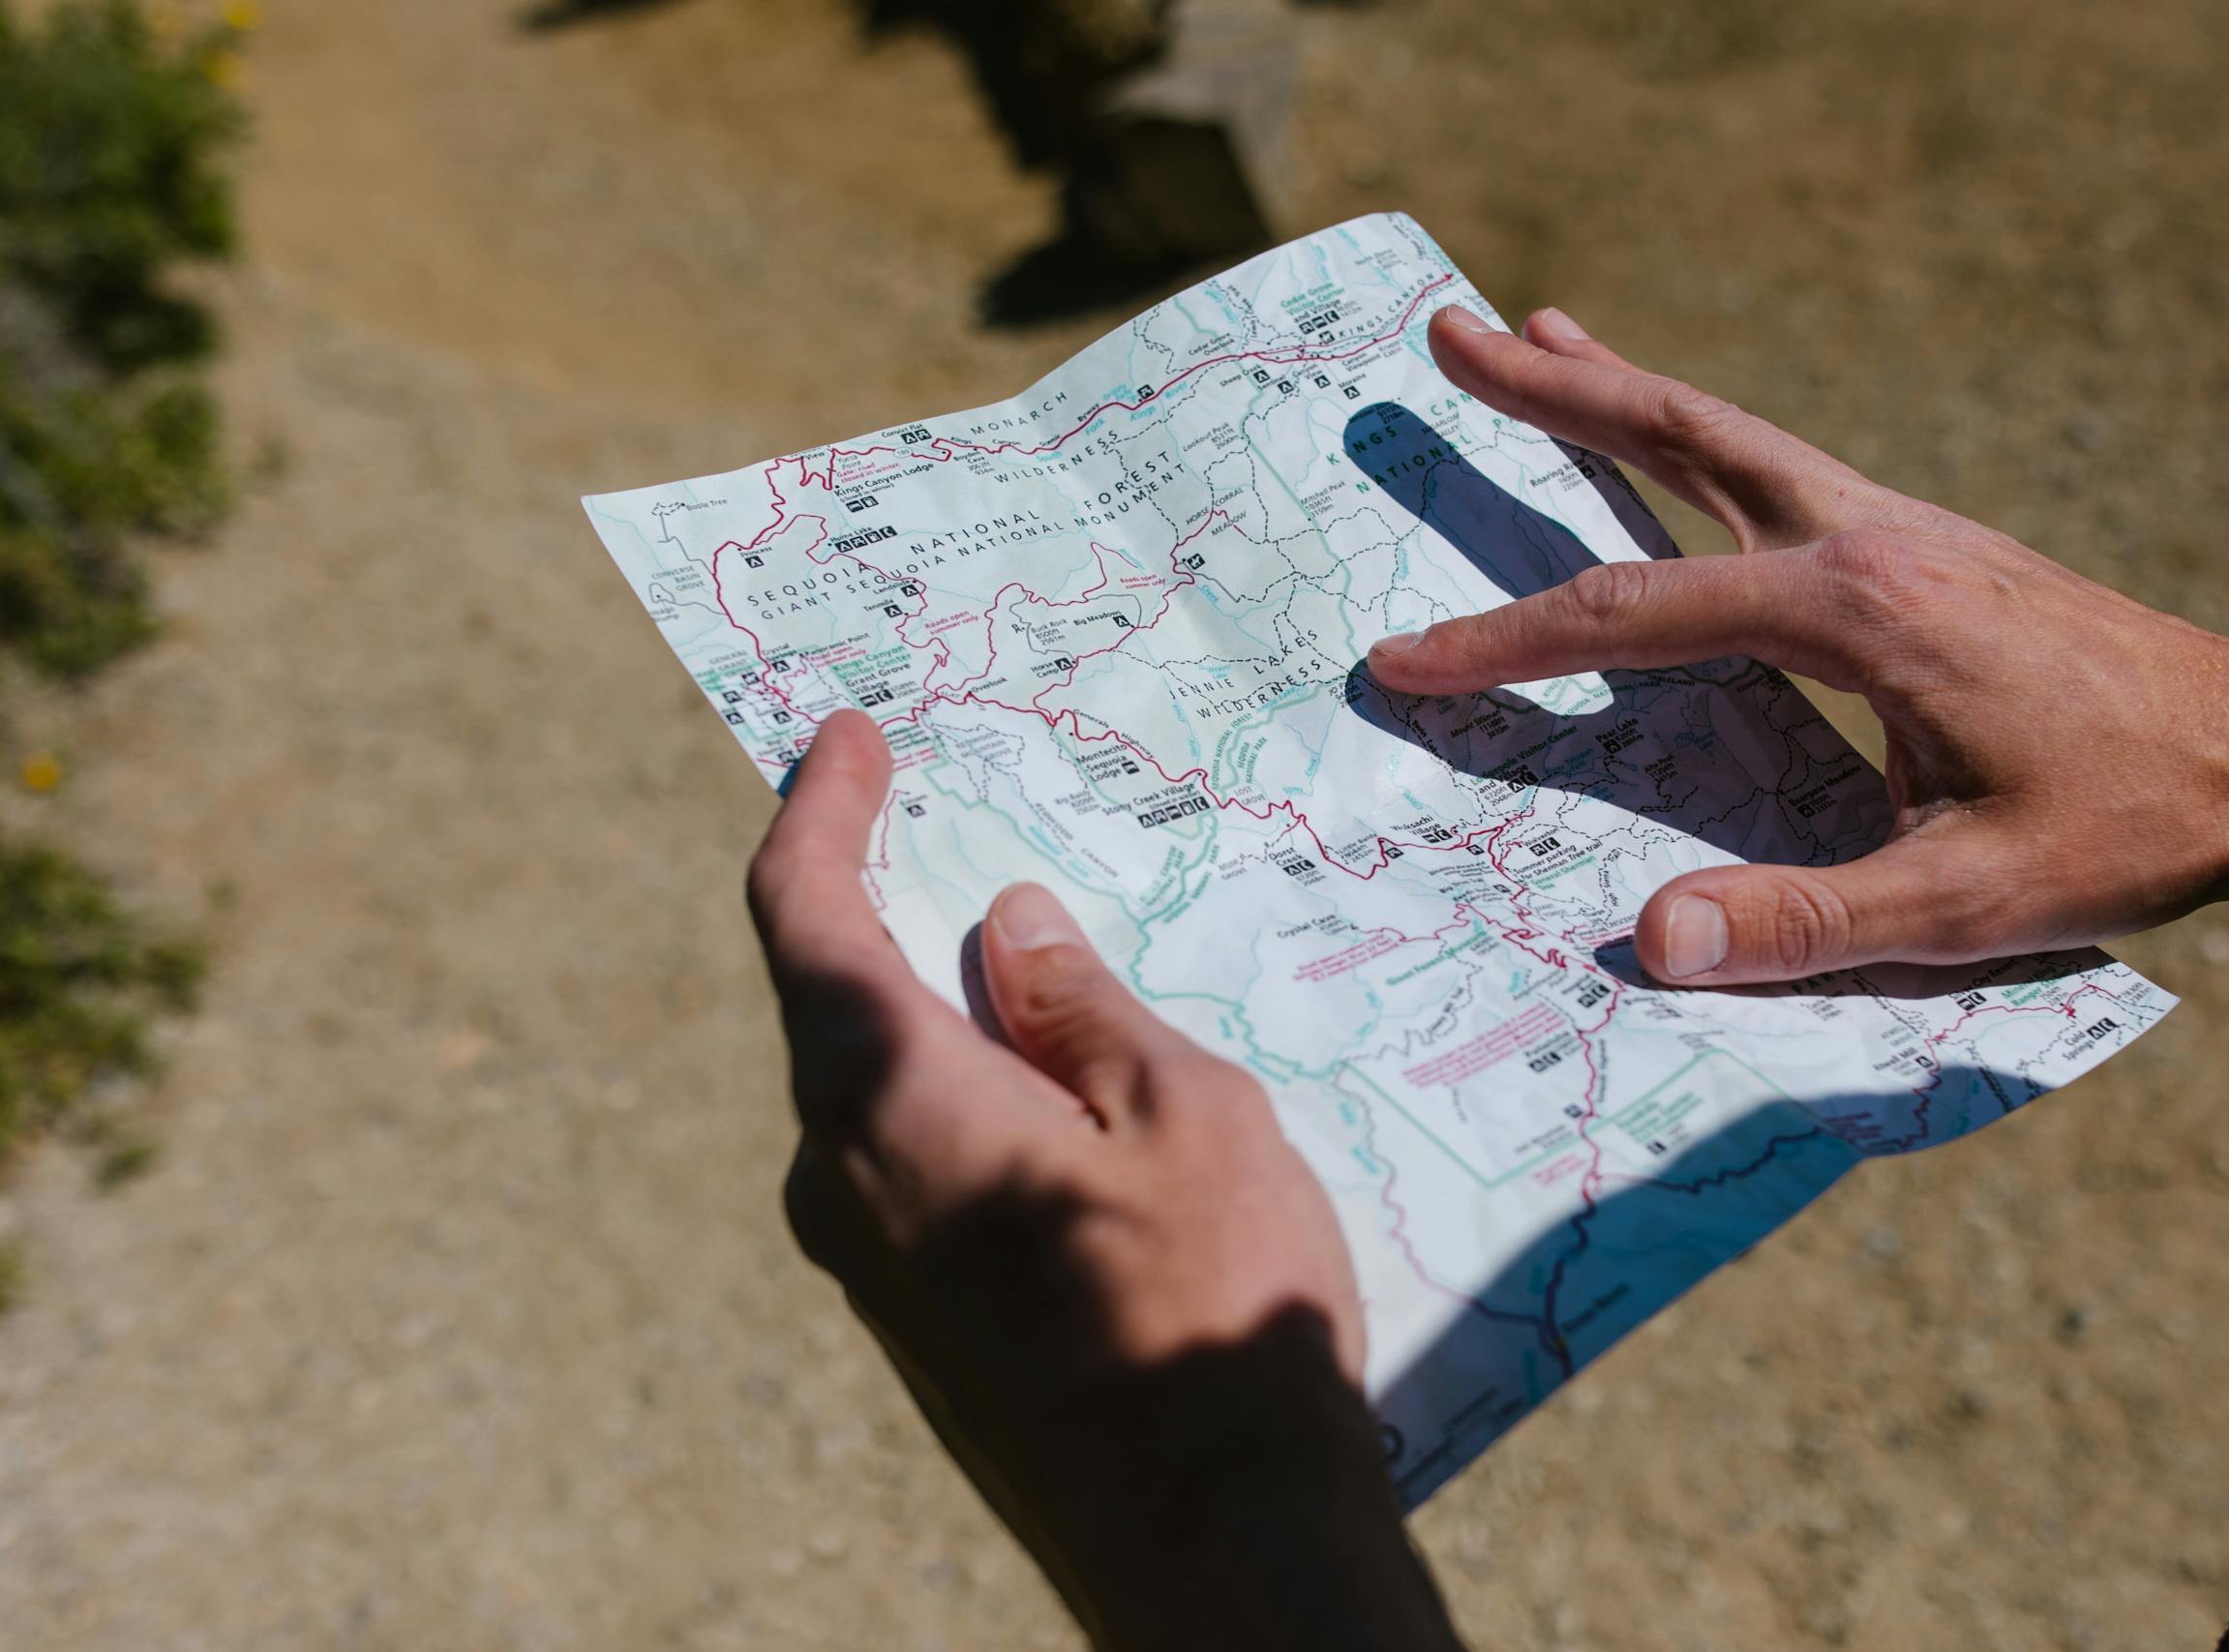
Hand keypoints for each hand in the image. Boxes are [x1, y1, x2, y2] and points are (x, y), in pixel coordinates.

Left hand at [747, 709, 1461, 1651]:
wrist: (1216, 1541)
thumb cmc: (1210, 1302)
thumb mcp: (1178, 1109)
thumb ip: (1082, 1006)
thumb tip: (1011, 930)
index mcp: (888, 1097)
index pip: (803, 914)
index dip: (818, 811)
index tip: (848, 738)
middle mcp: (845, 1179)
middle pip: (832, 999)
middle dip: (885, 899)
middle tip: (954, 819)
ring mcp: (874, 1265)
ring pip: (880, 1088)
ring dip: (940, 1008)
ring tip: (1042, 956)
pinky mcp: (920, 1325)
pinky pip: (917, 1166)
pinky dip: (965, 1095)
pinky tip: (1062, 1092)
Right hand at [1368, 304, 2228, 985]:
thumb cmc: (2132, 826)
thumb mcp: (1970, 901)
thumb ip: (1807, 924)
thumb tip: (1650, 940)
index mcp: (1859, 609)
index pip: (1638, 612)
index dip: (1510, 640)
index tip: (1406, 661)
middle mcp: (1872, 537)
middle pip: (1679, 439)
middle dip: (1554, 393)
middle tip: (1446, 333)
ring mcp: (1906, 529)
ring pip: (1732, 437)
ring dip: (1625, 390)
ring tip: (1540, 334)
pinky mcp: (1931, 548)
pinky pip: (1785, 471)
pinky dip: (1705, 441)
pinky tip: (1687, 454)